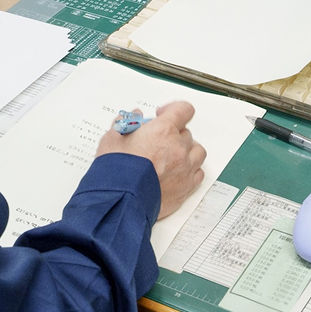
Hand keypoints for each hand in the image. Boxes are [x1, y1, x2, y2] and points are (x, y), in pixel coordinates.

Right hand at [97, 101, 206, 220]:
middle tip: (157, 141)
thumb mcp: (112, 138)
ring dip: (186, 150)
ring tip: (171, 156)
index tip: (163, 115)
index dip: (173, 110)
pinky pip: (198, 173)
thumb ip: (126, 123)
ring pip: (197, 151)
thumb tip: (134, 116)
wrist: (120, 202)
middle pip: (186, 132)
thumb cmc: (115, 171)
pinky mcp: (186, 188)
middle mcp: (178, 148)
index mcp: (163, 131)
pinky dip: (190, 170)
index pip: (183, 110)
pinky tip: (177, 172)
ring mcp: (185, 169)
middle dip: (172, 134)